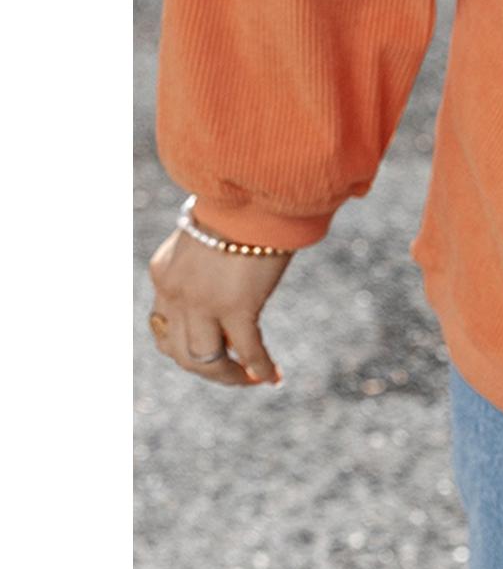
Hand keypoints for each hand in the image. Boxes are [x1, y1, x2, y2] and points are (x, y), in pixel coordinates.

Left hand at [146, 216, 291, 386]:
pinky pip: (247, 351)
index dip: (184, 345)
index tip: (211, 350)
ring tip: (250, 380)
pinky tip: (273, 376)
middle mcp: (175, 292)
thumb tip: (227, 279)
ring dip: (228, 377)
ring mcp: (203, 302)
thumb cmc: (242, 205)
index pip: (163, 325)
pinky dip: (260, 368)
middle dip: (208, 370)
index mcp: (164, 272)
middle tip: (234, 374)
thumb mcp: (209, 236)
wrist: (256, 188)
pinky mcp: (236, 305)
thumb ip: (206, 261)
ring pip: (204, 361)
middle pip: (181, 352)